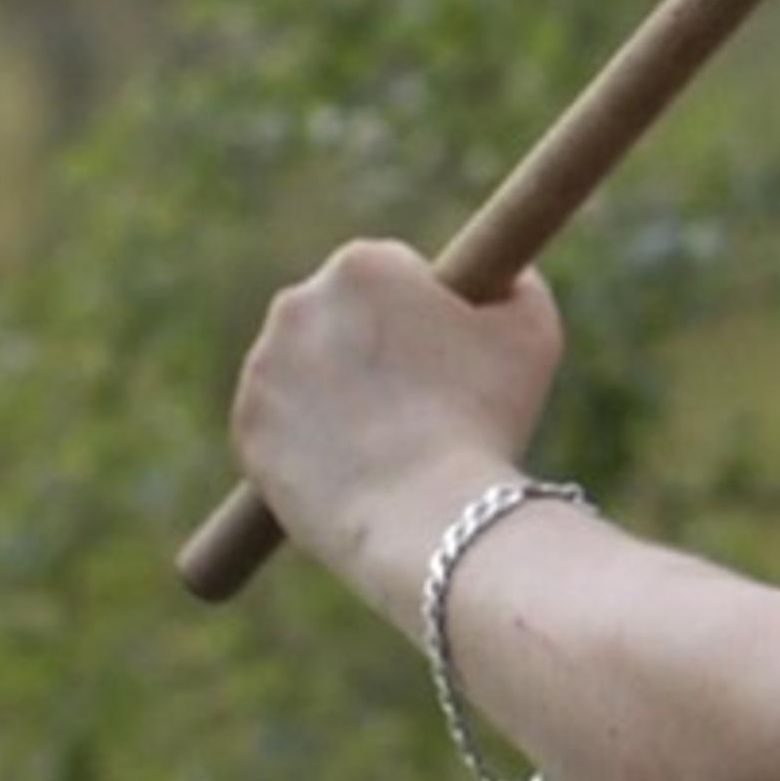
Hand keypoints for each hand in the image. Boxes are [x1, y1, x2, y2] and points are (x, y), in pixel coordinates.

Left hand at [230, 239, 563, 612]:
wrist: (428, 515)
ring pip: (309, 368)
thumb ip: (518, 283)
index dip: (427, 312)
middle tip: (423, 399)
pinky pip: (284, 423)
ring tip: (392, 439)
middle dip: (374, 345)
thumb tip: (506, 276)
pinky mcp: (247, 427)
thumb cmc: (485, 417)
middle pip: (343, 315)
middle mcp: (298, 303)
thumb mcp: (532, 330)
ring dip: (340, 390)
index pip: (394, 271)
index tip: (447, 353)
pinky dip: (312, 438)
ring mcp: (263, 367)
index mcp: (363, 265)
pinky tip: (356, 462)